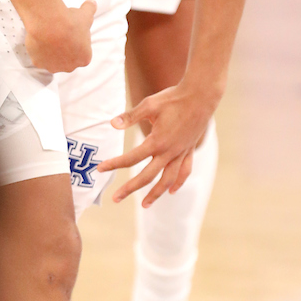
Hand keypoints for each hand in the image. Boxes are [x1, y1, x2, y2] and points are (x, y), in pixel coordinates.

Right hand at [24, 0, 95, 73]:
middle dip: (65, 49)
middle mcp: (70, 67)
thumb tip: (92, 2)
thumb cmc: (70, 22)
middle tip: (60, 33)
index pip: (82, 51)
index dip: (78, 41)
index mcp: (84, 58)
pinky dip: (39, 50)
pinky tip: (40, 38)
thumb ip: (90, 9)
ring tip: (48, 35)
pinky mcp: (39, 64)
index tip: (72, 31)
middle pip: (68, 59)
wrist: (49, 25)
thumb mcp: (85, 13)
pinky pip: (39, 57)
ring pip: (53, 60)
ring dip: (52, 51)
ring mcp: (53, 67)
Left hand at [98, 85, 211, 207]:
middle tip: (115, 199)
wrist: (201, 96)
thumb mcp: (149, 104)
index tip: (100, 169)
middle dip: (130, 188)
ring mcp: (181, 153)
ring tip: (144, 205)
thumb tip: (112, 125)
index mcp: (157, 141)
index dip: (114, 164)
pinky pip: (184, 171)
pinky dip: (178, 183)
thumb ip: (130, 116)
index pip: (131, 158)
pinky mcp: (189, 150)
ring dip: (155, 194)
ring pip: (167, 180)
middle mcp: (169, 152)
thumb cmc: (173, 98)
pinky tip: (171, 191)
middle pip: (147, 176)